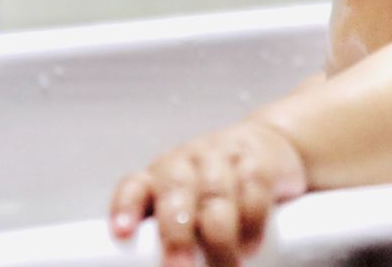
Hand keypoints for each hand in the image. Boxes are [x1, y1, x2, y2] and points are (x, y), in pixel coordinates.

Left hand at [109, 119, 307, 265]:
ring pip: (215, 194)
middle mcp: (186, 163)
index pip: (134, 187)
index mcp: (158, 178)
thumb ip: (174, 238)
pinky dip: (252, 221)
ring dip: (220, 238)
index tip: (122, 233)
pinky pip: (253, 188)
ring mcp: (222, 158)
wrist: (269, 146)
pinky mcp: (257, 161)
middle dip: (177, 234)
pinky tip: (250, 246)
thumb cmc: (216, 190)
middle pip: (175, 192)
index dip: (126, 207)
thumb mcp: (188, 207)